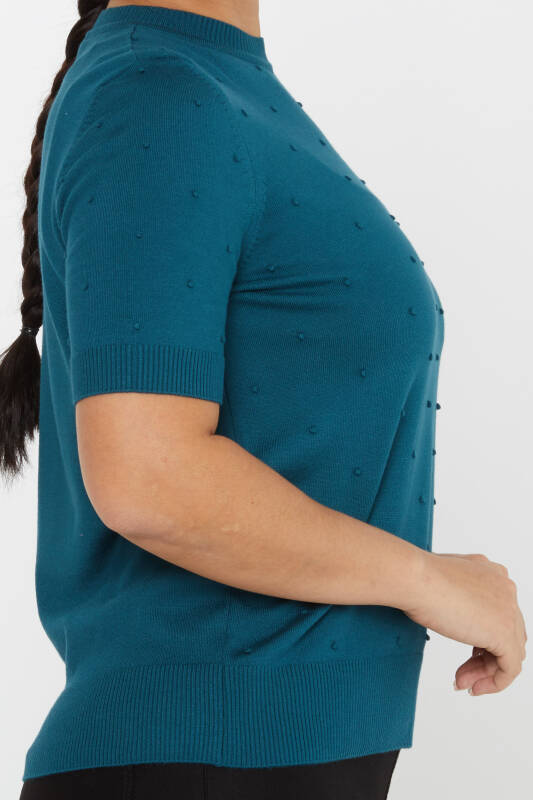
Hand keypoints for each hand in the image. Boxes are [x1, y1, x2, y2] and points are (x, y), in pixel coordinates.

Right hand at [405, 551, 526, 695]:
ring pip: (508, 652)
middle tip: (461, 673)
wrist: (414, 578)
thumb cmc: (418, 578)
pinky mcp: (504, 633)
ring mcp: (508, 610)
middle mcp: (505, 589)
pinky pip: (510, 668)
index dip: (483, 639)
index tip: (466, 655)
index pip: (499, 615)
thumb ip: (459, 593)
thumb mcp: (444, 582)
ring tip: (462, 682)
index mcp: (493, 574)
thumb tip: (455, 611)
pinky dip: (494, 682)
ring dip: (484, 672)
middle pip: (506, 635)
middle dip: (482, 659)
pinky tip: (473, 687)